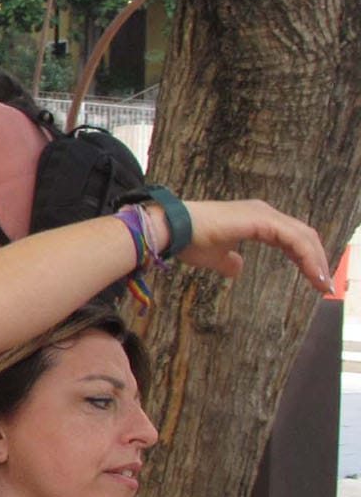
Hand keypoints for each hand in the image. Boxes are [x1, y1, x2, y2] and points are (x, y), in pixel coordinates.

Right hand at [172, 200, 332, 290]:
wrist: (173, 229)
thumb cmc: (189, 241)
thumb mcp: (215, 257)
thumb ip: (229, 261)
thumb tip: (237, 268)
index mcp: (255, 219)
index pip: (290, 237)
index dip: (304, 257)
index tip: (313, 279)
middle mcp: (263, 212)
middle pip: (302, 235)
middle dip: (316, 260)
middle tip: (323, 284)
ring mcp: (264, 214)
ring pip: (303, 237)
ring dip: (316, 261)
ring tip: (322, 283)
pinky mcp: (262, 220)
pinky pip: (295, 240)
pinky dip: (307, 257)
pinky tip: (312, 273)